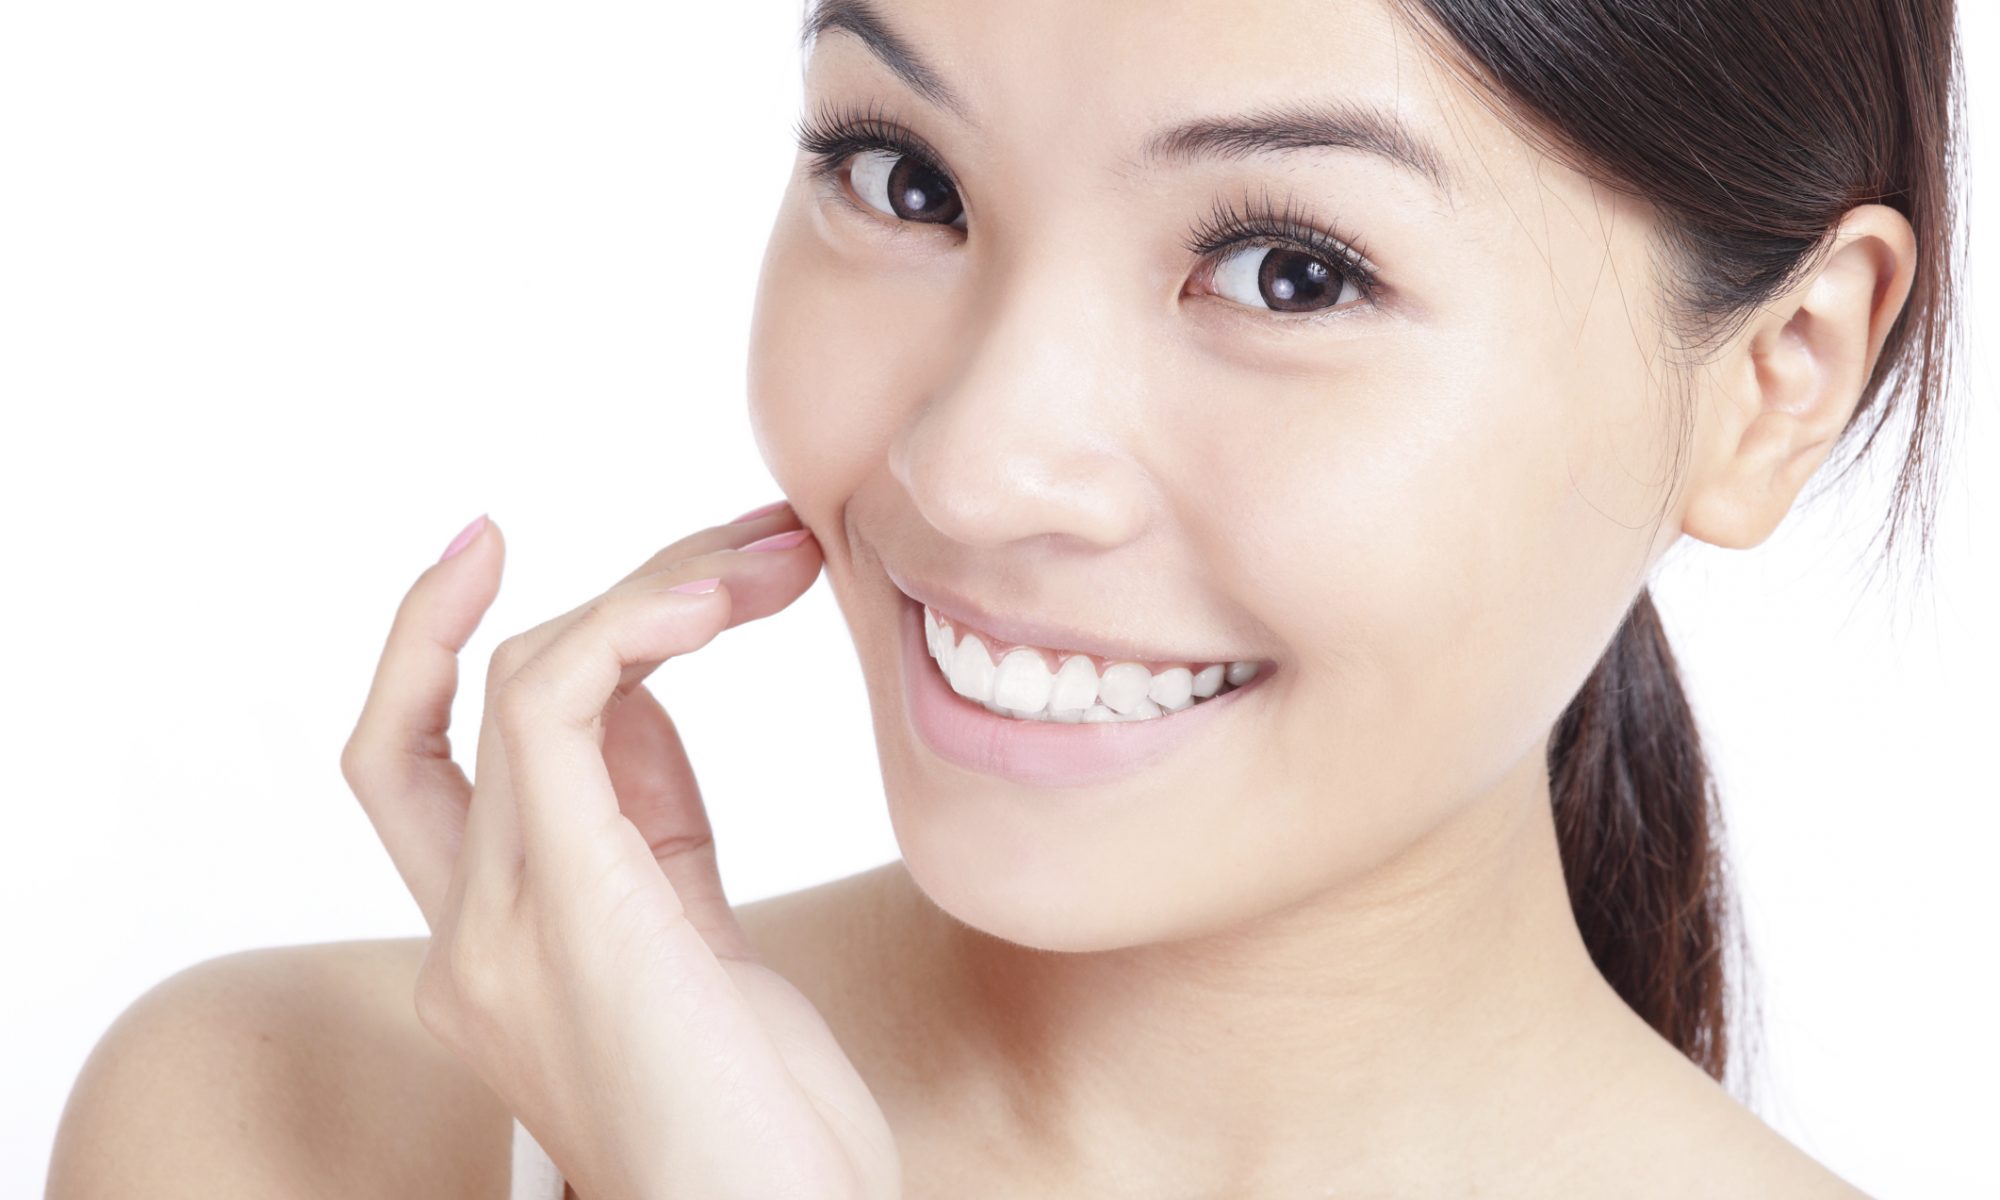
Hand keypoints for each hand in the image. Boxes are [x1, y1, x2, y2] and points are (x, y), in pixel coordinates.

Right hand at [339, 508, 900, 1199]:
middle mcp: (470, 934)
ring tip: (772, 556)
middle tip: (739, 536)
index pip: (437, 762)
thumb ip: (653, 834)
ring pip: (517, 680)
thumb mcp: (705, 950)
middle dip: (581, 594)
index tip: (514, 550)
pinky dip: (624, 624)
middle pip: (445, 710)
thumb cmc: (766, 1125)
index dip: (444, 644)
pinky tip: (711, 599)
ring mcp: (498, 927)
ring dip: (654, 588)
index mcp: (501, 943)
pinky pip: (548, 709)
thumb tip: (646, 702)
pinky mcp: (565, 908)